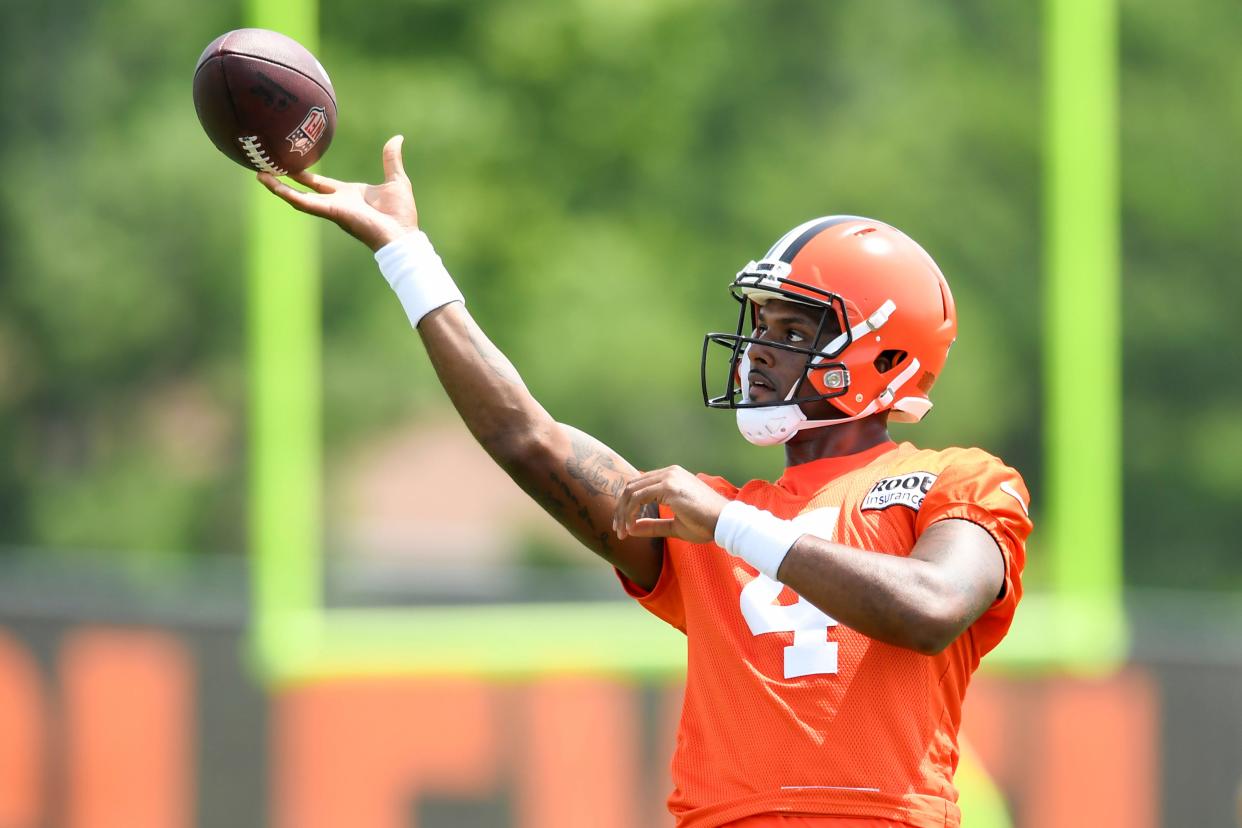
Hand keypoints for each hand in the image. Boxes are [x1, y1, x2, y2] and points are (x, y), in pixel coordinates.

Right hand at [257, 134, 419, 250]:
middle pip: (304, 189)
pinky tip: (272, 186)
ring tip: (259, 175)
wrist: (402, 234)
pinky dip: (287, 195)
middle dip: (285, 179)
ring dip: (278, 188)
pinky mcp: (330, 212)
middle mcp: (336, 202)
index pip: (320, 183)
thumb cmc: (400, 214)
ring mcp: (331, 208)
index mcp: (348, 194)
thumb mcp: (396, 179)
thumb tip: (397, 138)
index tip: (291, 163)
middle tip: (266, 167)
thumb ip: (391, 159)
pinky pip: (304, 203)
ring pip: (297, 197)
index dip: (304, 175)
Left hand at [612, 466, 728, 543]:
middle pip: (631, 486)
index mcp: (672, 477)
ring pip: (631, 491)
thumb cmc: (705, 525)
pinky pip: (638, 498)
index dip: (627, 506)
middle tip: (618, 531)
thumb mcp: (674, 526)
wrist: (726, 523)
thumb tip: (631, 528)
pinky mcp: (669, 486)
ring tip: (621, 532)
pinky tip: (629, 527)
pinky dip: (629, 513)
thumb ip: (653, 525)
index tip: (623, 526)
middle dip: (620, 510)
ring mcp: (669, 477)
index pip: (639, 486)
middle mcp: (669, 472)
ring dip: (622, 513)